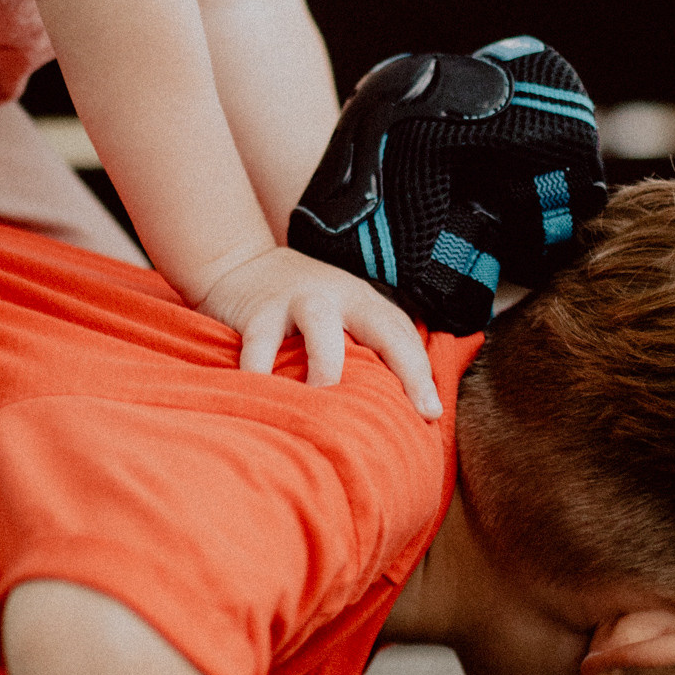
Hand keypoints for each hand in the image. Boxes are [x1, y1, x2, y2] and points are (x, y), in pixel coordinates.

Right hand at [196, 245, 442, 418]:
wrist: (241, 262)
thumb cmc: (302, 303)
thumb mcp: (342, 313)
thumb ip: (367, 344)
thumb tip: (395, 399)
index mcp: (364, 302)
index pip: (402, 337)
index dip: (421, 373)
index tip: (432, 411)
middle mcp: (338, 297)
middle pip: (383, 327)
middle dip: (405, 366)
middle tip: (416, 410)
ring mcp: (298, 299)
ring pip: (322, 326)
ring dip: (328, 365)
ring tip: (327, 400)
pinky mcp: (259, 311)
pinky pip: (261, 346)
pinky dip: (260, 373)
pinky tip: (264, 397)